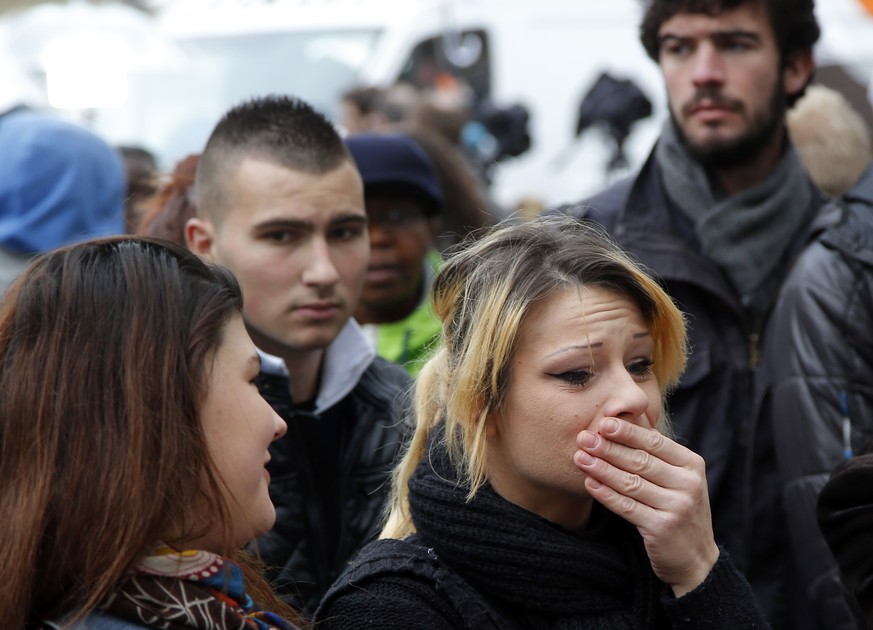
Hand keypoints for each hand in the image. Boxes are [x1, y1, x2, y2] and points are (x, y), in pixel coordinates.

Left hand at [574, 417, 719, 595]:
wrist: (695, 558)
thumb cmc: (678, 508)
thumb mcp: (678, 478)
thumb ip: (656, 454)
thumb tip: (623, 423)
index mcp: (692, 465)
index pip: (655, 443)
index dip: (628, 432)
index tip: (603, 422)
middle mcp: (688, 484)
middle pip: (641, 461)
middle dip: (609, 448)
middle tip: (584, 437)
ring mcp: (677, 507)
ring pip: (631, 483)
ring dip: (602, 469)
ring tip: (580, 457)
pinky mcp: (662, 529)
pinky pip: (627, 507)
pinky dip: (606, 494)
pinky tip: (589, 483)